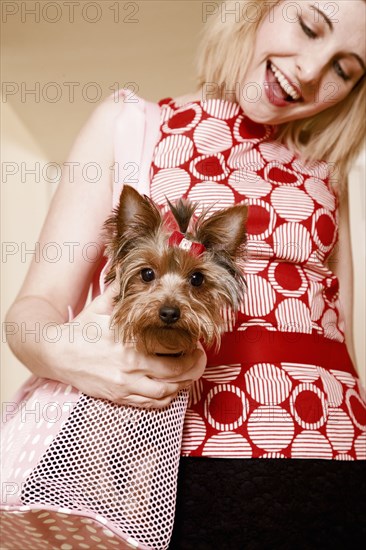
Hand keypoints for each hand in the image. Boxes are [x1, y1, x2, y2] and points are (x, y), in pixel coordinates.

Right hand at [47, 283, 206, 407]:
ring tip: (189, 374)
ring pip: (166, 392)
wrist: (56, 354)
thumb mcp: (101, 306)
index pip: (170, 347)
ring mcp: (125, 385)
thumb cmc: (81, 329)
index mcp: (130, 341)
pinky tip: (171, 389)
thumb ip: (119, 290)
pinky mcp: (119, 397)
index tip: (195, 341)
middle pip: (175, 373)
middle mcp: (130, 365)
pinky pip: (150, 405)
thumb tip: (128, 268)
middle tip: (200, 359)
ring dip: (183, 385)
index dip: (189, 346)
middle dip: (194, 367)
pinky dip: (166, 399)